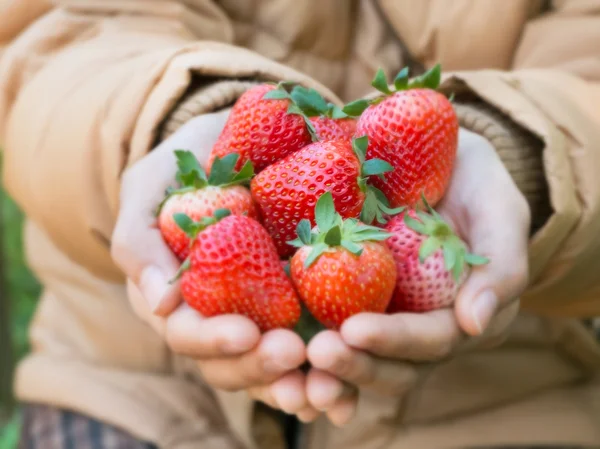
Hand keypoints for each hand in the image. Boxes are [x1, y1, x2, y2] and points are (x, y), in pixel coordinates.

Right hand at [111, 111, 317, 419]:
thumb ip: (141, 241)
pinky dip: (327, 369)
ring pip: (272, 365)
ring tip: (329, 387)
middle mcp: (218, 316)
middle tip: (295, 353)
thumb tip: (162, 305)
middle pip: (232, 362)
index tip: (247, 332)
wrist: (239, 146)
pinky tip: (348, 383)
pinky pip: (312, 343)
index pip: (188, 333)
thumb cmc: (186, 166)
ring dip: (297, 383)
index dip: (213, 340)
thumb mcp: (151, 188)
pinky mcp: (299, 303)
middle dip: (260, 366)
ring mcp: (259, 313)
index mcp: (177, 298)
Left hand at [305, 128, 530, 424]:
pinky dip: (293, 332)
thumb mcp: (500, 210)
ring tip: (284, 353)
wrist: (433, 154)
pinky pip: (315, 317)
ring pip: (350, 355)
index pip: (428, 342)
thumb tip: (476, 324)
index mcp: (454, 314)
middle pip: (385, 365)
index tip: (355, 331)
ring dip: (319, 366)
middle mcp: (411, 323)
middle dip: (351, 366)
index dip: (395, 342)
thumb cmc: (473, 182)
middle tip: (315, 353)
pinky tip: (261, 330)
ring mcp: (375, 309)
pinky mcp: (339, 289)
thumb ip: (501, 265)